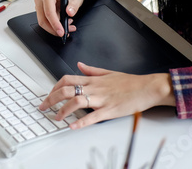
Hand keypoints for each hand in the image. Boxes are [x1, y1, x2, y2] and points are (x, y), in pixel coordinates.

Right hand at [34, 0, 88, 36]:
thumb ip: (73, 6)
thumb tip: (69, 12)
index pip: (49, 12)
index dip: (55, 23)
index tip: (61, 31)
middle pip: (43, 19)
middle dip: (54, 29)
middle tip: (64, 33)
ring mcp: (39, 5)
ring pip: (43, 22)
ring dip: (54, 28)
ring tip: (67, 27)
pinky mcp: (40, 11)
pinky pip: (45, 22)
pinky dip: (53, 26)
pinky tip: (62, 25)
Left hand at [39, 62, 175, 128]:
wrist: (148, 87)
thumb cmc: (130, 82)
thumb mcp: (108, 72)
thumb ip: (91, 70)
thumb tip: (79, 65)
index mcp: (93, 80)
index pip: (67, 79)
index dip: (54, 86)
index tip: (49, 94)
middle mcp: (95, 88)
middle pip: (66, 90)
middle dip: (51, 98)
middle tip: (43, 107)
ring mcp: (102, 99)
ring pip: (77, 101)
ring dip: (63, 110)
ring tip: (56, 117)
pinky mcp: (110, 110)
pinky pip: (93, 116)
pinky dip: (82, 122)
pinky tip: (73, 126)